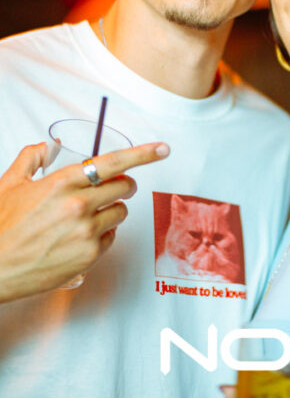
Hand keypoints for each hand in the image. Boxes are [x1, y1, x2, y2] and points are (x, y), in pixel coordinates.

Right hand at [0, 140, 169, 301]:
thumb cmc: (1, 226)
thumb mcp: (11, 183)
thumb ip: (32, 158)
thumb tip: (49, 146)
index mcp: (63, 181)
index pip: (113, 162)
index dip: (143, 153)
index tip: (163, 148)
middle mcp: (79, 204)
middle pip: (124, 186)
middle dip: (122, 185)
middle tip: (111, 188)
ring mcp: (86, 231)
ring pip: (120, 211)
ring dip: (111, 209)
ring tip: (86, 216)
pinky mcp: (89, 255)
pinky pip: (112, 237)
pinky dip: (103, 234)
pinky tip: (80, 237)